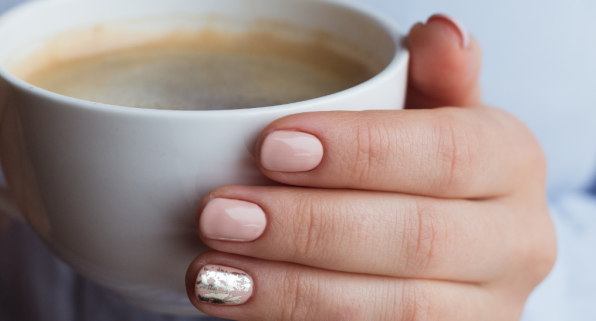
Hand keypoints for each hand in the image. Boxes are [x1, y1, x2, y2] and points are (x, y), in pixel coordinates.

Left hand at [188, 15, 555, 319]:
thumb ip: (435, 78)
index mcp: (512, 163)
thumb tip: (439, 33)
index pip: (447, 152)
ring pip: (394, 310)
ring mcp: (485, 311)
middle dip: (307, 227)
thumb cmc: (423, 168)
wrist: (451, 254)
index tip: (271, 147)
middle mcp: (515, 242)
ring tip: (213, 271)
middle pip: (415, 239)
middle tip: (219, 214)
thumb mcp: (432, 113)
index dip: (359, 151)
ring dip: (291, 291)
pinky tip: (240, 307)